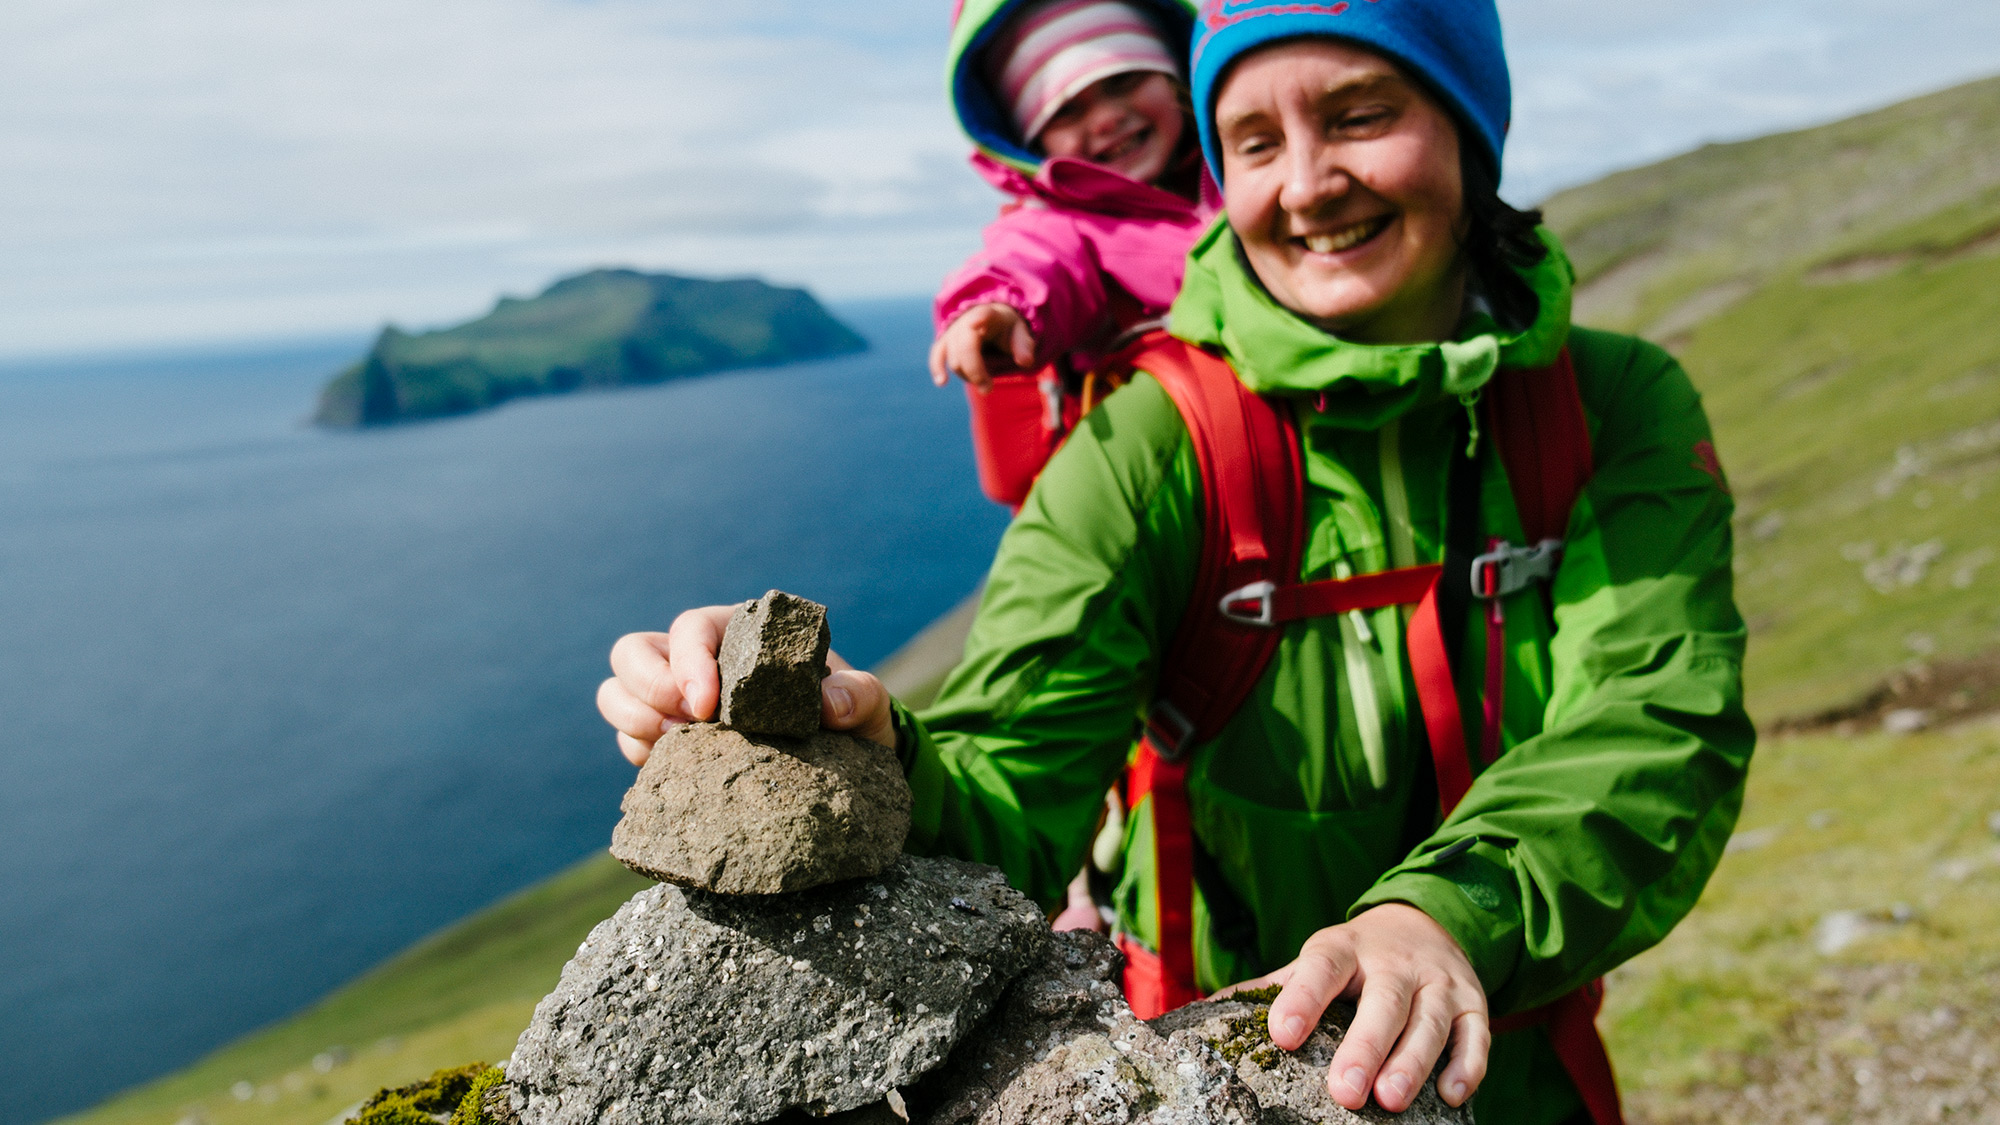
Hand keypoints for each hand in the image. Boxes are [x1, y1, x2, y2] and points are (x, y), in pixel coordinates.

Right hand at [596, 605, 897, 765]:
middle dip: (646, 687)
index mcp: (739, 632)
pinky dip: (639, 755)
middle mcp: (697, 660)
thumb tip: (832, 706)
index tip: (708, 706)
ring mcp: (675, 699)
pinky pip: (630, 740)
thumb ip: (859, 693)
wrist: (846, 754)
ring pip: (617, 693)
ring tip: (675, 749)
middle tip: (685, 725)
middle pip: (632, 653)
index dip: (688, 662)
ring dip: (633, 720)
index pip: (691, 629)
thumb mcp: (867, 700)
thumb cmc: (851, 712)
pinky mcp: (668, 740)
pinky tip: (676, 771)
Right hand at [928, 303, 1036, 389]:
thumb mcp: (1020, 335)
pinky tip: (942, 382)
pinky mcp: (945, 342)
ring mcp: (954, 331)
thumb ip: (1024, 347)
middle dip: (976, 371)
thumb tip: (1026, 362)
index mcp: (990, 315)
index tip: (975, 322)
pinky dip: (937, 367)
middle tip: (989, 389)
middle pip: (966, 348)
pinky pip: (937, 355)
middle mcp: (967, 321)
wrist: (989, 321)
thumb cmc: (1007, 330)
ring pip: (954, 359)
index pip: (984, 315)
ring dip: (968, 376)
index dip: (979, 318)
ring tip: (984, 383)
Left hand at [1221, 904, 1487, 1112]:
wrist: (1425, 923)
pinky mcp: (1473, 1003)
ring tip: (1391, 1099)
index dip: (1302, 999)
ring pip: (1429, 1022)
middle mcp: (1395, 962)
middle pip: (1383, 1002)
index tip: (1282, 1035)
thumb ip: (1274, 988)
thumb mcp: (1317, 960)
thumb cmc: (1355, 959)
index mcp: (1346, 948)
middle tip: (1344, 1093)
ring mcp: (1438, 982)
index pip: (1322, 967)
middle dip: (1364, 1047)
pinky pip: (1476, 1035)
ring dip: (1412, 1062)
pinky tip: (1451, 1094)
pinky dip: (1467, 1065)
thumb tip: (1206, 1012)